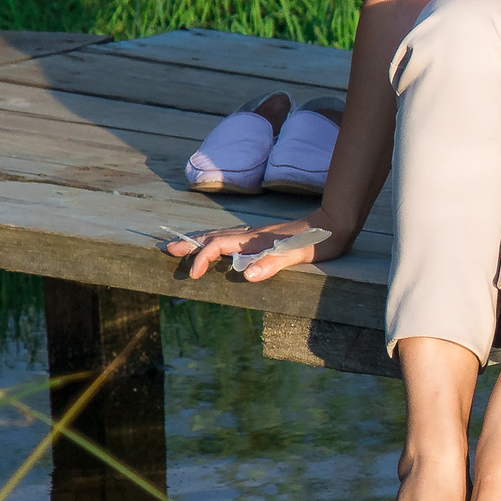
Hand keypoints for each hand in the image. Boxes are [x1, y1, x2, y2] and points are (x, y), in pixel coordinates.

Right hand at [163, 219, 331, 284]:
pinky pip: (231, 237)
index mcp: (255, 240)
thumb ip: (273, 263)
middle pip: (212, 237)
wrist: (334, 226)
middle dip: (189, 245)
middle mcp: (251, 235)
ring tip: (181, 246)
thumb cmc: (317, 242)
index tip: (191, 275)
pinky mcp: (262, 237)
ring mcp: (256, 235)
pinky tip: (216, 245)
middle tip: (167, 250)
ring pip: (220, 235)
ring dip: (198, 241)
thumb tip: (247, 275)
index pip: (219, 247)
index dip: (202, 259)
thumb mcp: (297, 256)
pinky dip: (215, 241)